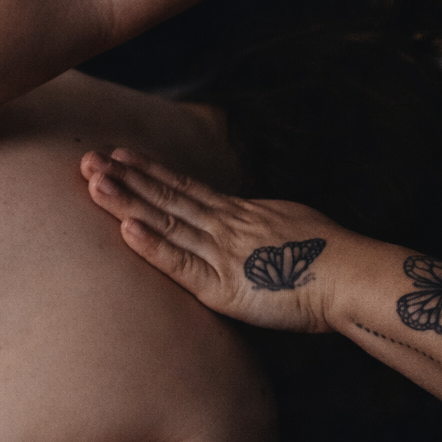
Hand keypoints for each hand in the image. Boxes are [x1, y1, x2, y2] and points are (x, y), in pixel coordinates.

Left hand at [79, 148, 352, 333]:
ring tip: (94, 182)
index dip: (148, 172)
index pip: (184, 189)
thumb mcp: (289, 228)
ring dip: (127, 202)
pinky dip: (153, 247)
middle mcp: (225, 227)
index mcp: (239, 215)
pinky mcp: (223, 287)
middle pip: (165, 198)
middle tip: (86, 158)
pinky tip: (126, 229)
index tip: (118, 155)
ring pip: (166, 222)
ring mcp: (221, 253)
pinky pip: (182, 264)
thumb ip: (259, 226)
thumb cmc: (330, 260)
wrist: (354, 279)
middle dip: (124, 179)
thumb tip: (249, 223)